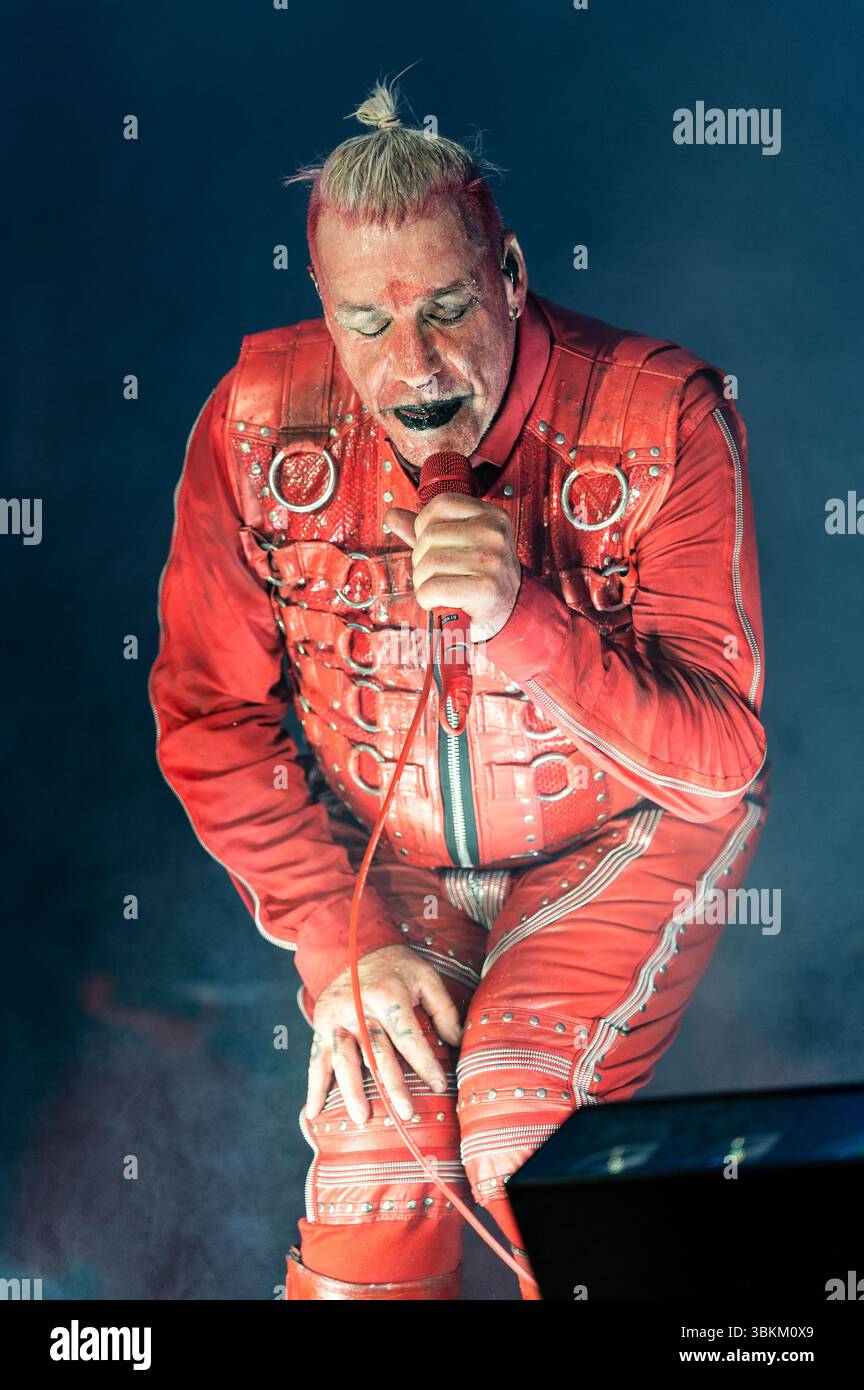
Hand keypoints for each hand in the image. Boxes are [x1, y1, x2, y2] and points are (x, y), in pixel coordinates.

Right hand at [305, 944, 462, 1125]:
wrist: (351, 946)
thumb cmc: (395, 965)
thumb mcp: (424, 976)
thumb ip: (443, 1008)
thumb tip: (458, 1042)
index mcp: (386, 994)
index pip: (408, 1036)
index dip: (425, 1062)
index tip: (440, 1085)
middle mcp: (358, 1008)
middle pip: (376, 1053)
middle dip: (392, 1085)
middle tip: (405, 1113)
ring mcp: (336, 1018)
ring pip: (344, 1059)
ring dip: (352, 1091)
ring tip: (363, 1118)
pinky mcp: (320, 1025)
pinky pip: (316, 1059)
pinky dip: (314, 1086)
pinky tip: (315, 1111)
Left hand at [384, 493, 521, 641]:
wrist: (509, 611)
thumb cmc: (481, 576)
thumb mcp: (461, 545)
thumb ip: (427, 529)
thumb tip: (391, 516)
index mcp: (491, 515)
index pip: (440, 504)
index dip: (424, 526)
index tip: (432, 546)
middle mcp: (494, 533)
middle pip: (430, 536)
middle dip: (420, 559)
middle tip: (434, 574)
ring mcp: (492, 560)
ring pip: (429, 563)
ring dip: (422, 582)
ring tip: (436, 588)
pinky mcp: (486, 588)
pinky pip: (433, 589)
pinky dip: (426, 599)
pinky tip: (437, 601)